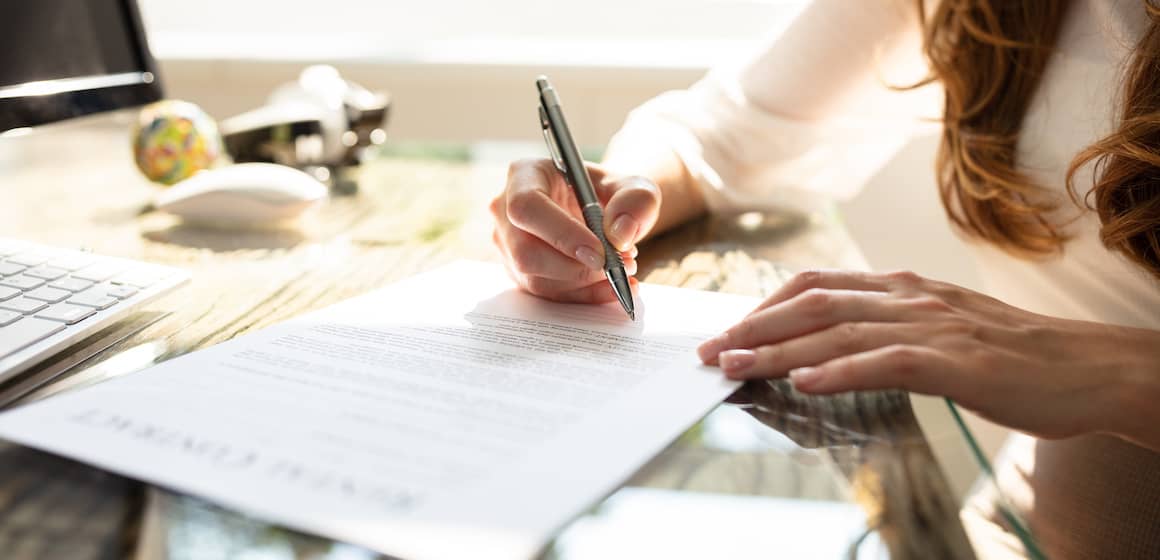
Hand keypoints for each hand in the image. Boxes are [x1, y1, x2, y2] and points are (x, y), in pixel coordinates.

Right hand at [489, 158, 659, 302]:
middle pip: (525, 252)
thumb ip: (636, 201)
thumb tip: (620, 235)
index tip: (600, 252)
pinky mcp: (519, 271)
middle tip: (616, 265)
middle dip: (575, 268)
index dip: (561, 234)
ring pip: (535, 279)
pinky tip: (610, 287)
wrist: (602, 210)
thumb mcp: (633, 186)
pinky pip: (546, 294)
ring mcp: (508, 244)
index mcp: (524, 175)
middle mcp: (506, 210)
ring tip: (620, 271)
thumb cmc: (610, 192)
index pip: (527, 207)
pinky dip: (582, 296)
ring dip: (582, 284)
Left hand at [696, 269, 1159, 442]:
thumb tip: (833, 341)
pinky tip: (805, 382)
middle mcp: (909, 299)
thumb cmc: (1011, 354)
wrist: (1086, 367)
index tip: (729, 328)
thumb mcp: (940, 326)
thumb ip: (890, 325)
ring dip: (780, 351)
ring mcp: (933, 328)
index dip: (766, 305)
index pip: (817, 287)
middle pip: (814, 306)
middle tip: (711, 350)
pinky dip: (841, 372)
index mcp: (903, 289)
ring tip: (736, 365)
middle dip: (755, 327)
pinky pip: (887, 364)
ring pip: (838, 333)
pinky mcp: (956, 363)